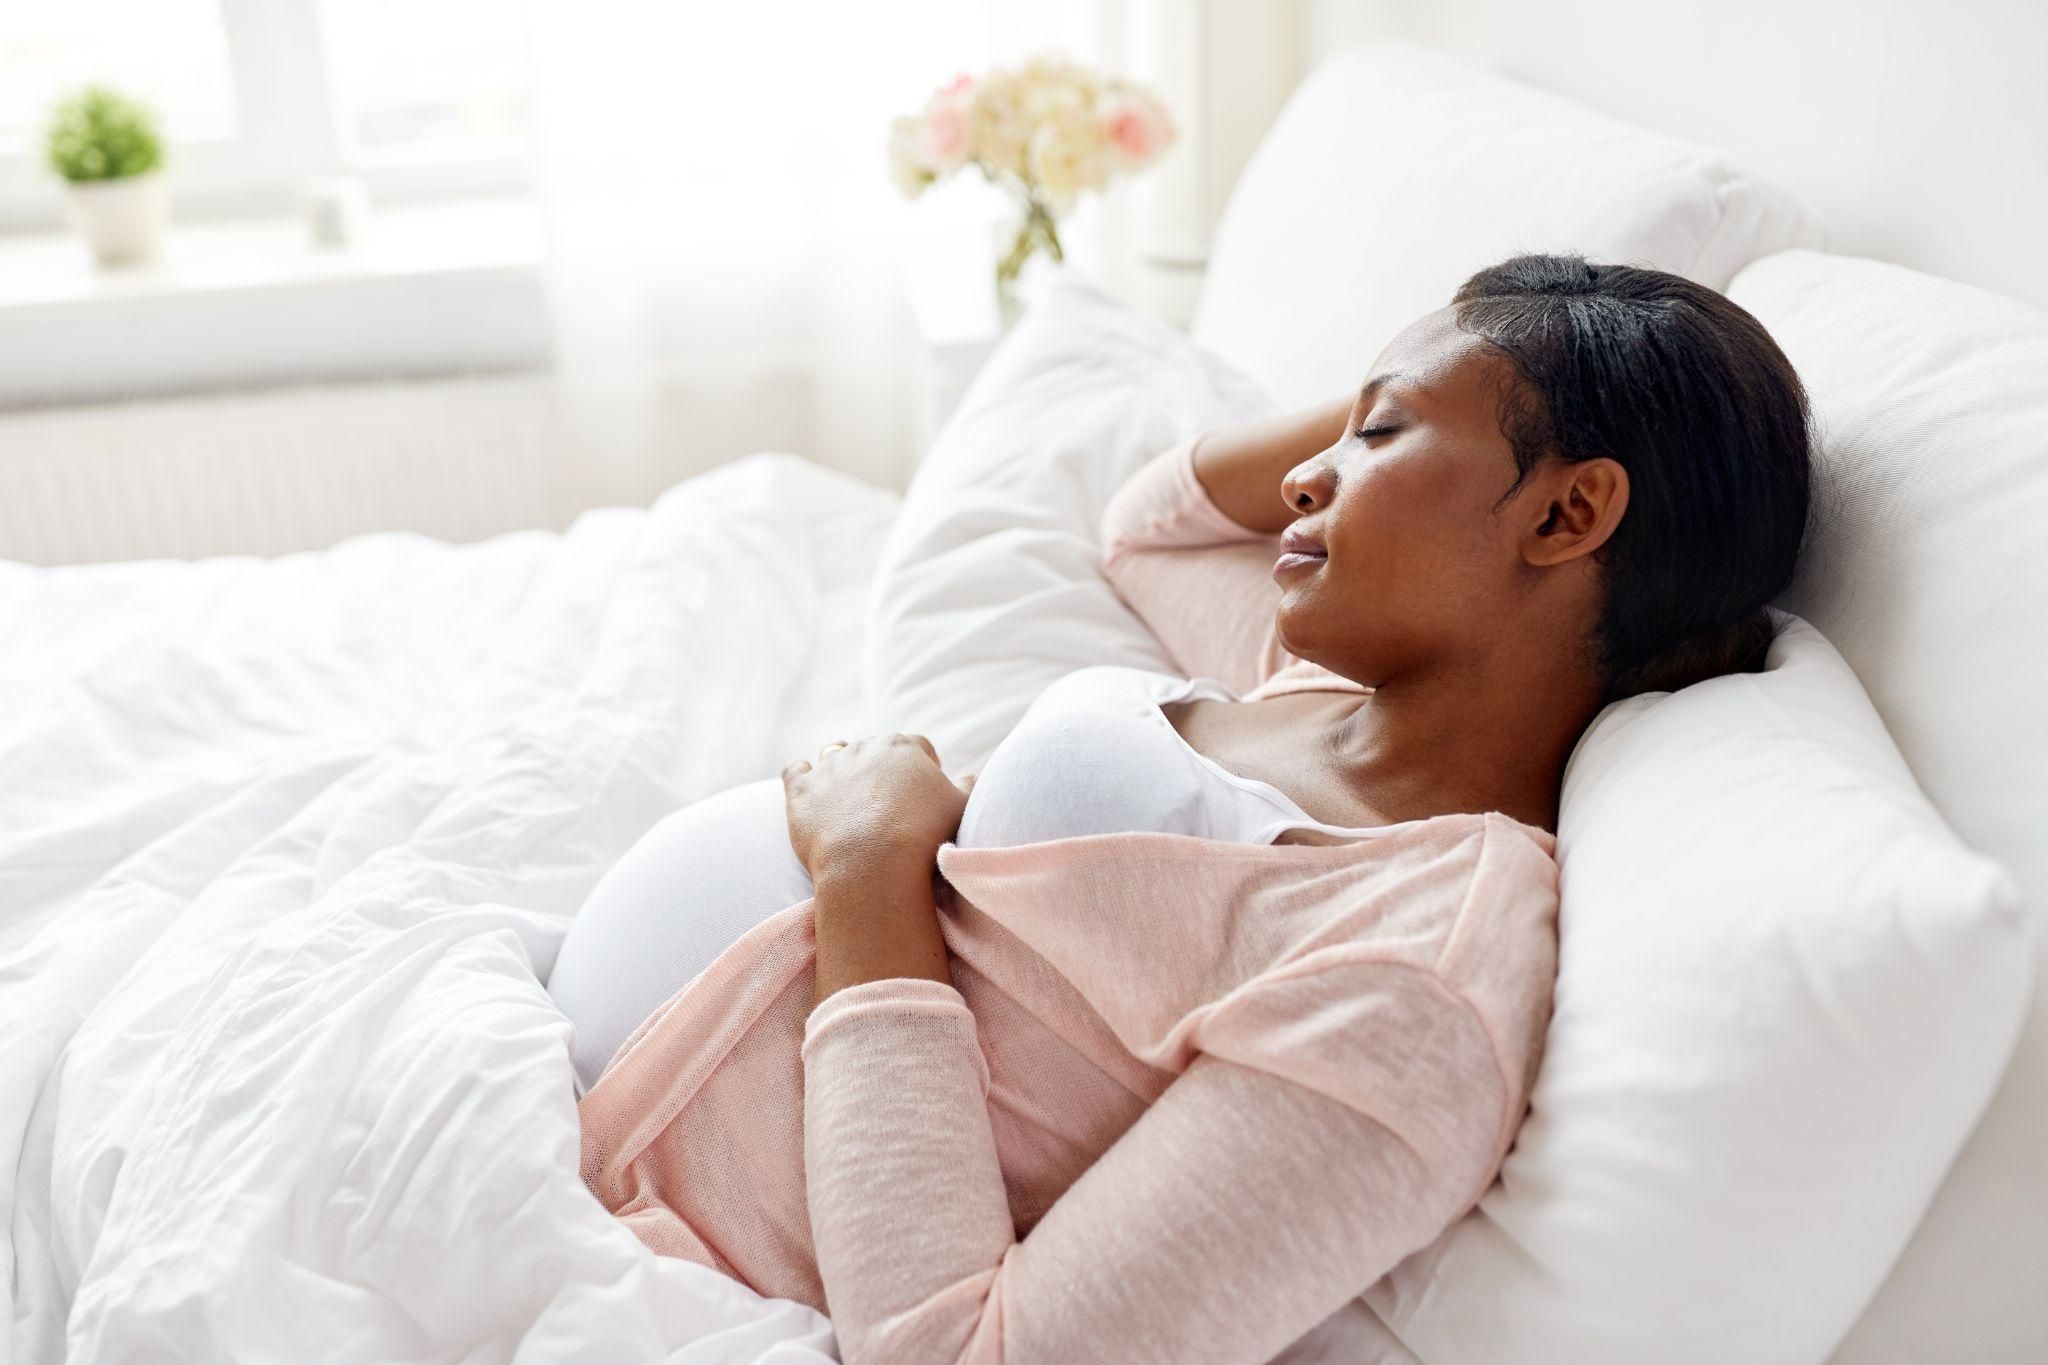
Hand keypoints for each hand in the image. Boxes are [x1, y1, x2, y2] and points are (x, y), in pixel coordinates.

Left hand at [781, 733, 973, 884]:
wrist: (874, 865)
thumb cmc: (926, 838)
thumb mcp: (962, 810)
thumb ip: (967, 788)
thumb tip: (969, 777)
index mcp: (905, 747)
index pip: (917, 747)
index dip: (923, 768)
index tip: (924, 792)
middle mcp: (865, 748)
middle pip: (874, 750)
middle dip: (882, 771)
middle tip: (888, 804)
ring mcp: (829, 766)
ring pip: (833, 754)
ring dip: (841, 768)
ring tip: (848, 794)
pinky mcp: (801, 790)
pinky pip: (795, 770)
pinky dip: (801, 776)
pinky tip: (809, 790)